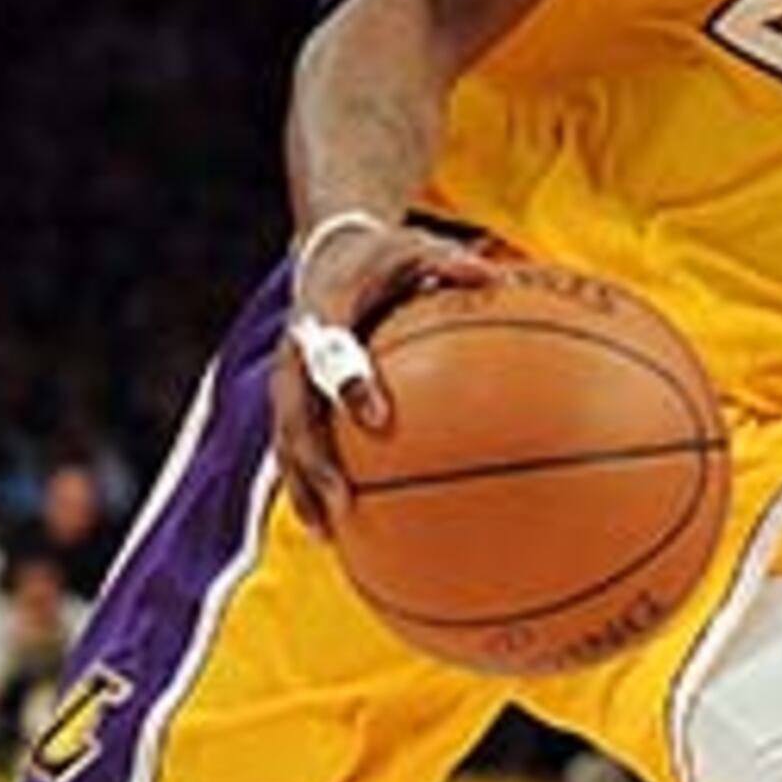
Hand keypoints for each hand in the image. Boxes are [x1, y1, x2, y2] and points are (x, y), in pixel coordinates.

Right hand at [269, 216, 503, 531]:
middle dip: (313, 461)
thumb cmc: (382, 259)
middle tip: (342, 500)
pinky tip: (339, 528)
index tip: (377, 420)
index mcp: (321, 315)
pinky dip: (313, 486)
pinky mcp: (295, 403)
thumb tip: (495, 275)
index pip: (330, 353)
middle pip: (294, 415)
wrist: (328, 256)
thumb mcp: (413, 248)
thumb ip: (448, 263)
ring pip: (287, 442)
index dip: (350, 385)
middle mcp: (295, 355)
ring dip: (305, 488)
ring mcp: (289, 383)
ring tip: (330, 534)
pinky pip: (299, 448)